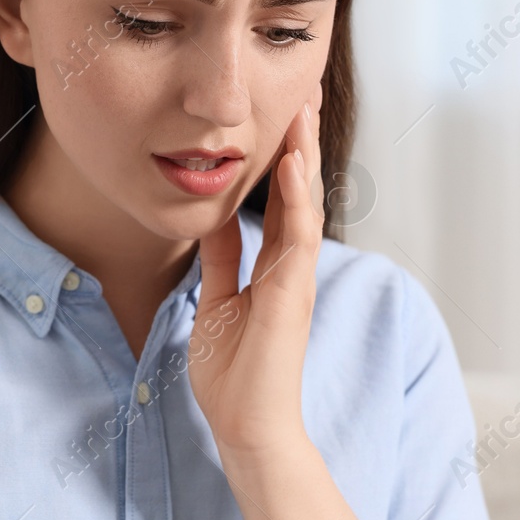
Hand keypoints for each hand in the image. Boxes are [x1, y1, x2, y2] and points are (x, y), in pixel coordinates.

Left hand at [189, 80, 325, 457]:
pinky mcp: (293, 294)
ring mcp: (296, 278)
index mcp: (274, 268)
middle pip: (299, 192)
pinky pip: (297, 236)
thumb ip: (221, 260)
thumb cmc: (234, 375)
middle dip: (302, 144)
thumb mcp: (216, 302)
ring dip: (304, 157)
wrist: (247, 425)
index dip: (281, 158)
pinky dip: (295, 197)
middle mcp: (291, 267)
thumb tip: (215, 221)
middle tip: (303, 93)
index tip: (281, 116)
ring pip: (304, 204)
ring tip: (303, 111)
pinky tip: (290, 163)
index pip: (280, 201)